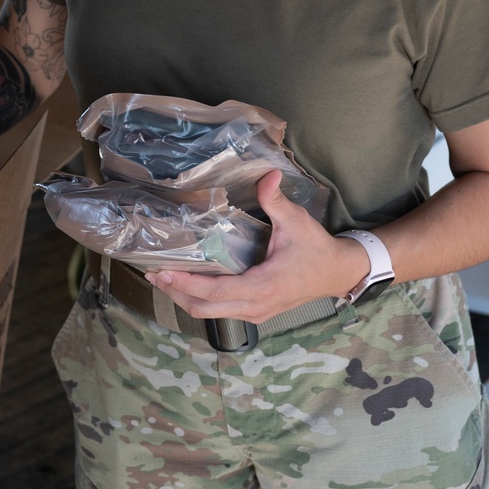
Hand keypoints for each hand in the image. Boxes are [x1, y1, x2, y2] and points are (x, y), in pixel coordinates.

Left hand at [144, 170, 369, 323]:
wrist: (337, 273)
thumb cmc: (316, 249)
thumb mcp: (297, 223)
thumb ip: (277, 200)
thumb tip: (268, 174)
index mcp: (262, 287)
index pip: (215, 291)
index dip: (186, 283)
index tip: (162, 272)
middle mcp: (255, 306)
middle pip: (204, 308)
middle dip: (175, 292)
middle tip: (152, 274)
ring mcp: (255, 314)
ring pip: (209, 314)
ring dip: (184, 298)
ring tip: (162, 279)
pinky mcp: (255, 313)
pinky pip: (220, 312)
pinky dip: (199, 301)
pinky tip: (187, 284)